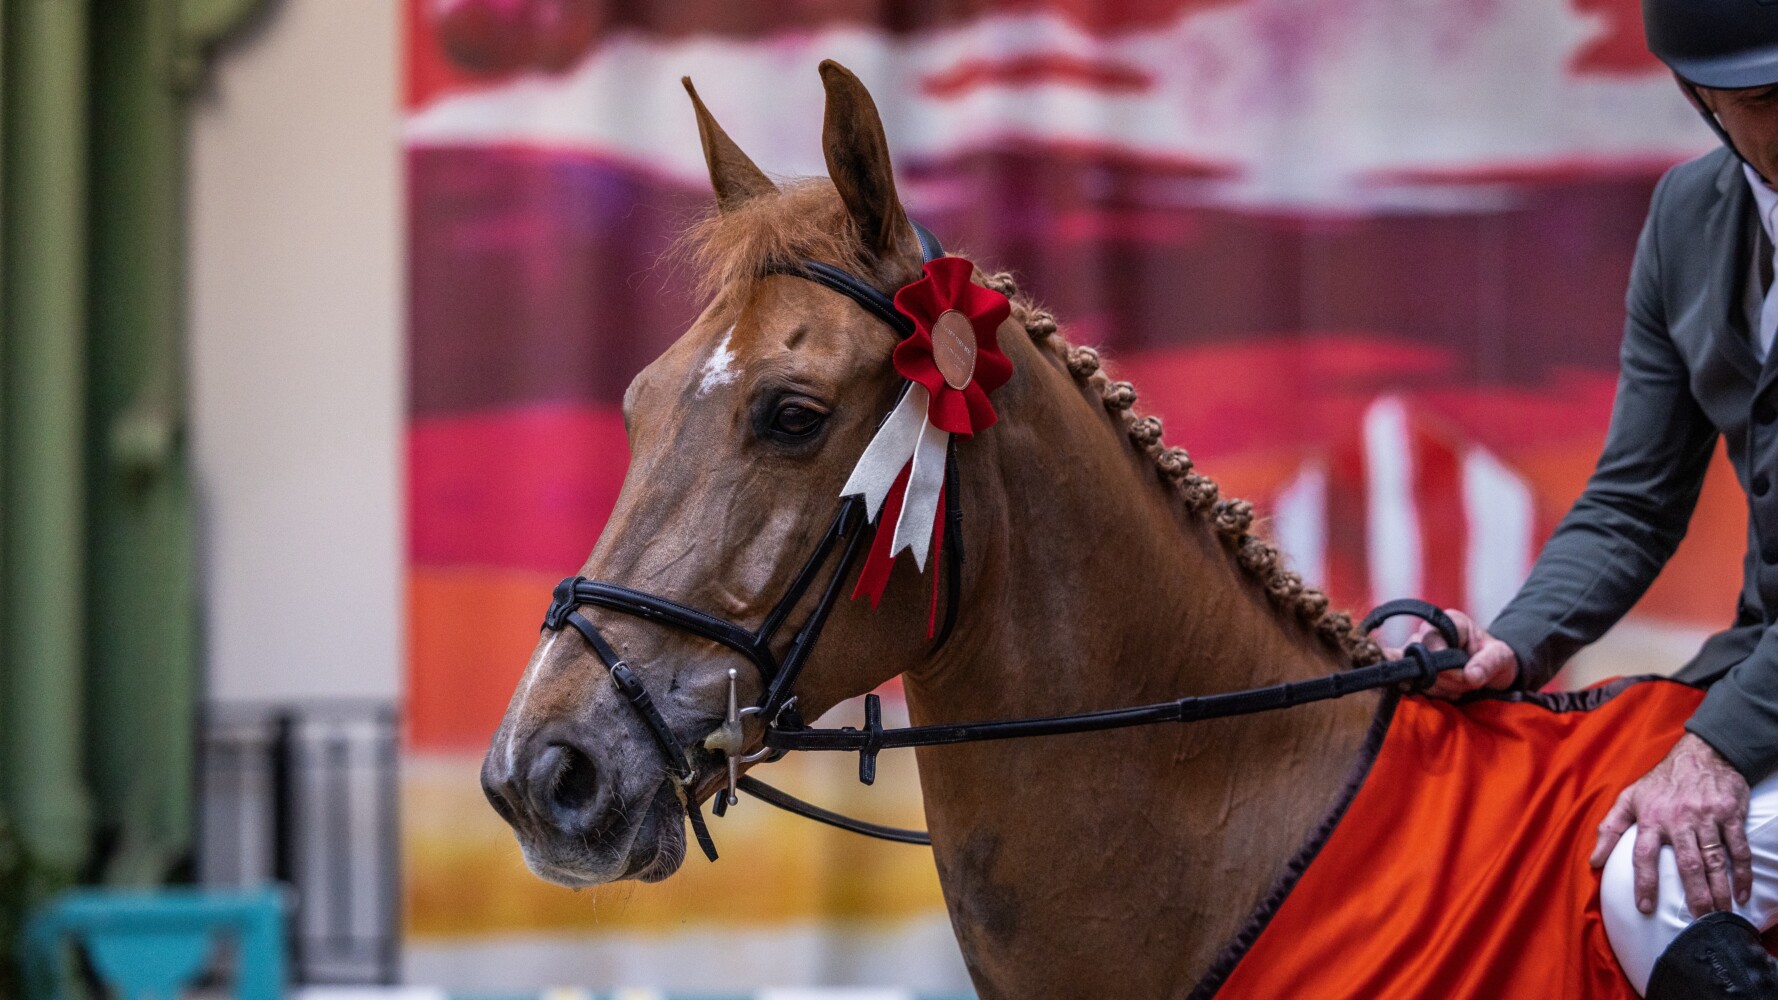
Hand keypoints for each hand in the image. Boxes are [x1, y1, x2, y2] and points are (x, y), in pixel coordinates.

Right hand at [1390, 609, 1517, 699]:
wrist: (1492, 669)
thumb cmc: (1496, 657)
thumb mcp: (1501, 657)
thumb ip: (1487, 664)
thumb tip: (1469, 676)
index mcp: (1449, 621)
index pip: (1431, 640)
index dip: (1445, 663)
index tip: (1465, 677)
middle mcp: (1428, 633)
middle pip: (1420, 659)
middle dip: (1445, 679)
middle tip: (1468, 683)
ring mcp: (1418, 651)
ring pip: (1415, 674)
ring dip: (1440, 688)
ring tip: (1461, 687)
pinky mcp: (1414, 669)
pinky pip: (1413, 684)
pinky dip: (1433, 693)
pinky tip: (1449, 692)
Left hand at [1590, 732, 1752, 915]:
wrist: (1702, 753)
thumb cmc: (1661, 781)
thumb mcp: (1629, 798)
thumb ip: (1609, 829)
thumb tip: (1593, 861)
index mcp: (1651, 817)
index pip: (1642, 855)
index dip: (1643, 882)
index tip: (1645, 908)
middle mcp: (1679, 819)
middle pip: (1686, 864)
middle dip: (1693, 895)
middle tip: (1697, 921)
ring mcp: (1707, 817)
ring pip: (1714, 860)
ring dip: (1719, 889)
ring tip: (1719, 914)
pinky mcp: (1730, 815)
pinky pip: (1738, 848)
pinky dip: (1741, 873)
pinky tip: (1741, 893)